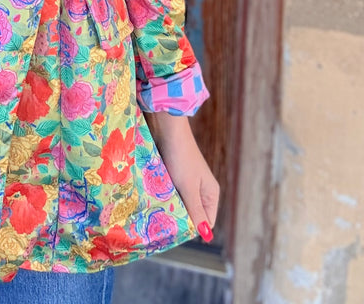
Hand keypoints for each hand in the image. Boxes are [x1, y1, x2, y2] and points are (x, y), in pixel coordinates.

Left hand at [146, 113, 219, 241]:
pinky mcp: (172, 175)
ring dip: (168, 207)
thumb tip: (206, 236)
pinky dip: (162, 196)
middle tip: (164, 222)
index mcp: (210, 194)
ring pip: (178, 204)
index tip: (175, 231)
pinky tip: (153, 198)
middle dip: (179, 219)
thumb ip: (196, 211)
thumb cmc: (181, 157)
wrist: (166, 127)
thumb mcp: (188, 187)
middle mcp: (200, 190)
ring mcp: (186, 182)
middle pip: (191, 214)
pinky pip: (169, 193)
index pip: (205, 223)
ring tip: (156, 209)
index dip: (192, 229)